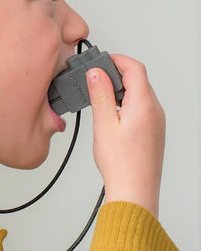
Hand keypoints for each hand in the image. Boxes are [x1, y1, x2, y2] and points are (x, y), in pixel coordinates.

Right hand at [86, 55, 164, 217]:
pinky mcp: (152, 130)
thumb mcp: (104, 124)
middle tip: (95, 77)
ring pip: (139, 93)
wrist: (135, 192)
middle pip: (138, 79)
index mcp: (144, 105)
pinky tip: (110, 113)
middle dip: (116, 73)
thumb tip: (96, 73)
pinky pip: (140, 106)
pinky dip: (125, 102)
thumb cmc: (121, 164)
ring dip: (120, 88)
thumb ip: (100, 94)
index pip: (135, 68)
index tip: (101, 60)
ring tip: (99, 96)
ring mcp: (156, 121)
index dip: (117, 59)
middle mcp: (155, 111)